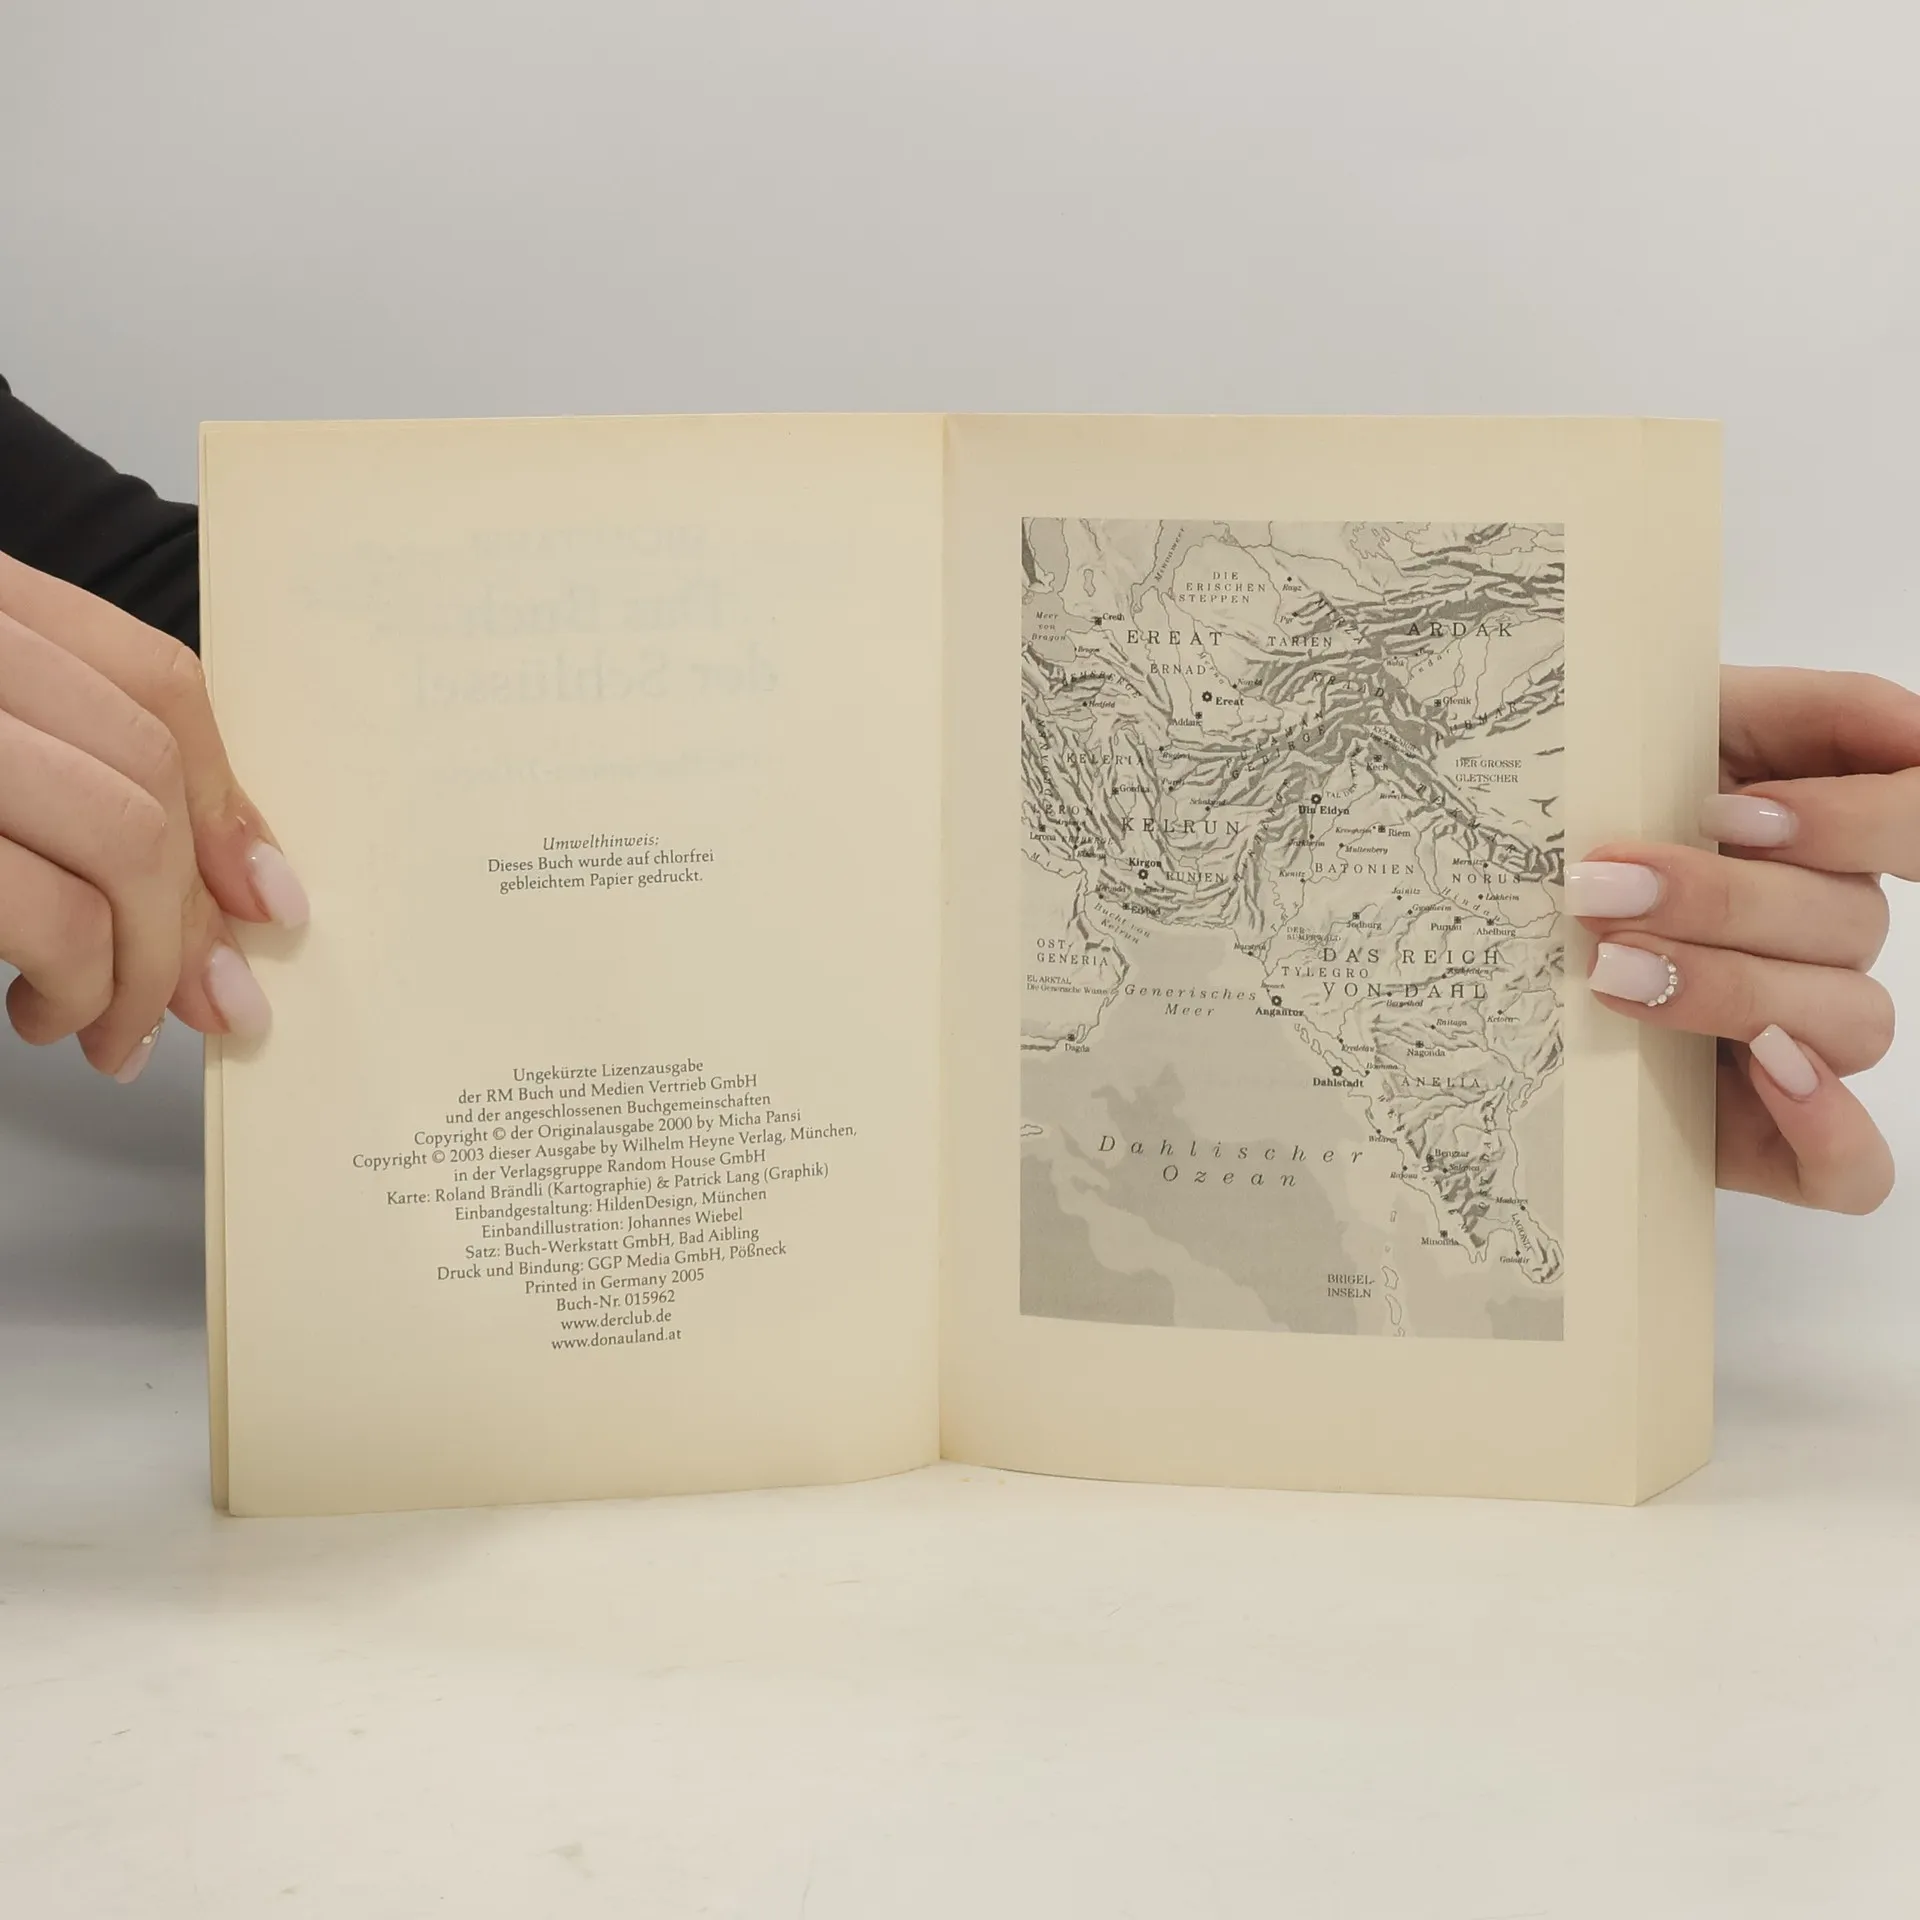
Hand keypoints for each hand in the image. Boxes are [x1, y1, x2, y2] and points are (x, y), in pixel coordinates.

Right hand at [0, 553, 306, 1082]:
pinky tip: (47, 1014)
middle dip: (192, 914)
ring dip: (139, 966)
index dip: (232, 800)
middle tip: (210, 1005)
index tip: (275, 902)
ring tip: (108, 1027)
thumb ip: (80, 772)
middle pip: (150, 774)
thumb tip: (236, 894)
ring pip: (121, 842)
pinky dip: (74, 986)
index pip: (158, 682)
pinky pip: (51, 913)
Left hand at [1570, 666, 1913, 1213]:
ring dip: (1733, 990)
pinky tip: (1766, 1072)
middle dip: (1723, 901)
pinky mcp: (1761, 1135)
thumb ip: (1793, 710)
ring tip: (1611, 967)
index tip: (1731, 809)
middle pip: (1852, 922)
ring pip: (1850, 1022)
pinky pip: (1848, 1166)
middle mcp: (1825, 938)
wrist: (1468, 915)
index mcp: (1818, 840)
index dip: (1858, 817)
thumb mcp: (1654, 734)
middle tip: (1604, 887)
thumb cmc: (1572, 819)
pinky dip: (1830, 1128)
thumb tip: (1908, 728)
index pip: (1918, 822)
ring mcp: (1804, 1039)